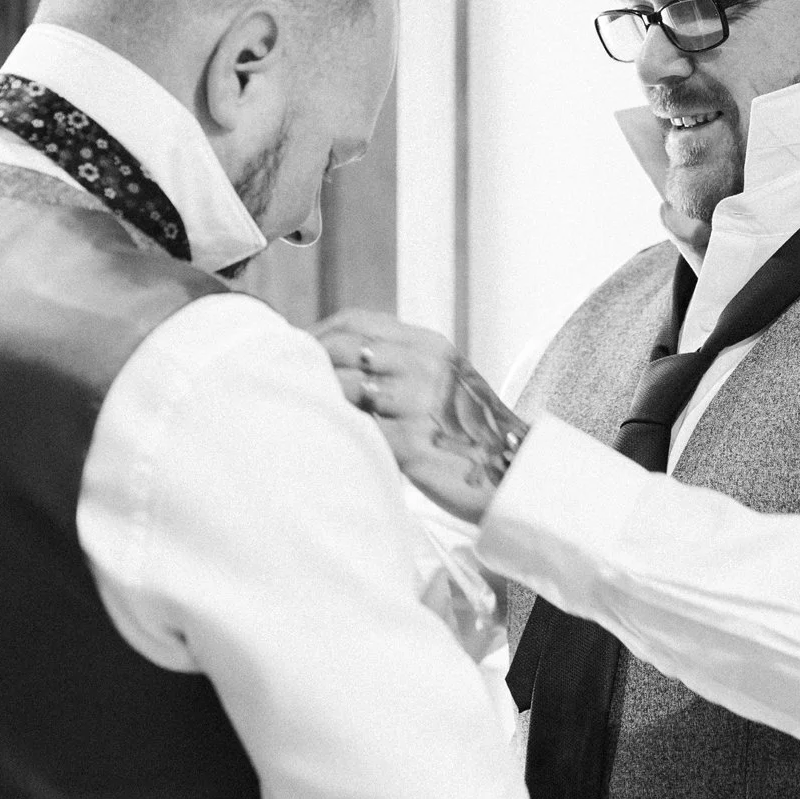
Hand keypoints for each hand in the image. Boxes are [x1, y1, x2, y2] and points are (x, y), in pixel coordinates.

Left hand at [313, 309, 531, 524]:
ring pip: (343, 388)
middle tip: (284, 385)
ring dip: (318, 402)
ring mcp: (420, 402)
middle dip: (306, 365)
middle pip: (342, 349)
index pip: (356, 321)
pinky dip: (336, 435)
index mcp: (430, 345)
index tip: (293, 352)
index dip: (317, 333)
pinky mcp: (414, 442)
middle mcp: (425, 366)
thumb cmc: (469, 435)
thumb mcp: (443, 383)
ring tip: (303, 416)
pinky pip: (358, 431)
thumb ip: (398, 367)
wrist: (514, 477)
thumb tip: (331, 363)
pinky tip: (327, 443)